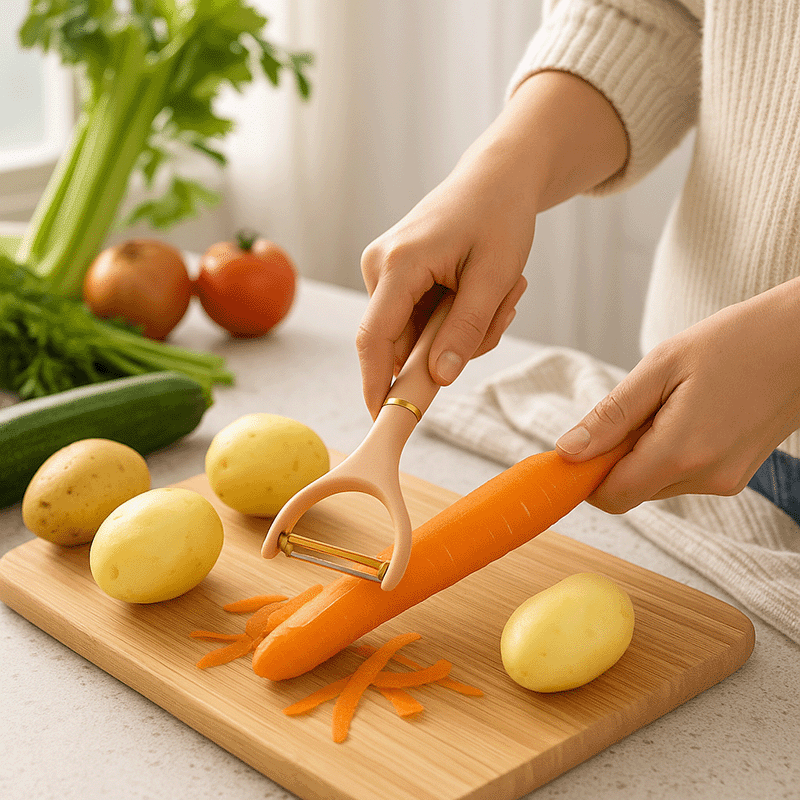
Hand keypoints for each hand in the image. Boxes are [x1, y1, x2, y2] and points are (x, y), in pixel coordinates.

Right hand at [356, 144, 531, 417]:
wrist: (496, 178)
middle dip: (452, 346)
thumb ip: (465, 330)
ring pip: (416, 335)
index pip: (375, 338)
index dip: (376, 384)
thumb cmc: (499, 216)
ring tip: (499, 294)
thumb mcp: (494, 277)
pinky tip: (480, 291)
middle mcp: (379, 267)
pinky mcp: (395, 275)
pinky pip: (420, 319)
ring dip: (460, 330)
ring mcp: (384, 270)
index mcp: (398, 264)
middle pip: (404, 342)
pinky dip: (454, 318)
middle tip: (501, 314)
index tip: (383, 420)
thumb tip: (438, 380)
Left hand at [555, 279, 799, 511]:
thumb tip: (568, 451)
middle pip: (632, 489)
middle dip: (616, 457)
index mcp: (681, 453)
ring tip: (669, 403)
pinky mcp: (736, 475)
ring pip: (656, 482)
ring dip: (644, 452)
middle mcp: (706, 478)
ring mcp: (726, 480)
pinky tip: (689, 411)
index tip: (575, 449)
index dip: (585, 477)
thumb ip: (611, 416)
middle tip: (636, 406)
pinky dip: (670, 450)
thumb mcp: (660, 367)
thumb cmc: (735, 341)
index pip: (612, 495)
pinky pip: (683, 474)